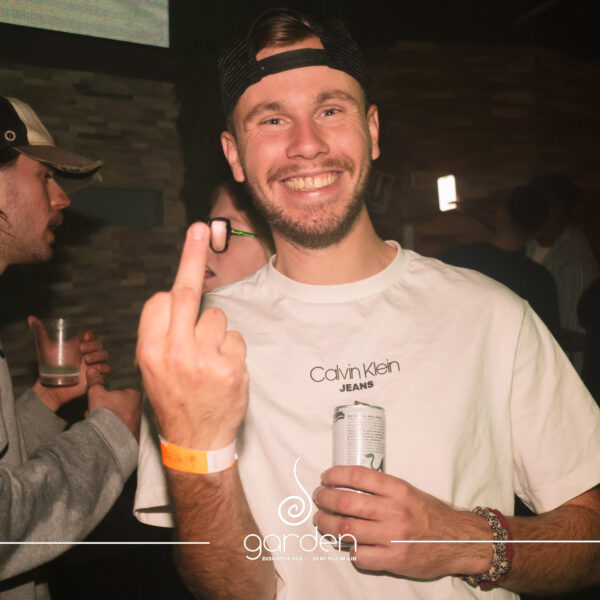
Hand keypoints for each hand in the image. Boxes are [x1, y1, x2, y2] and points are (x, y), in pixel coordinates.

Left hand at [30, 316, 109, 411]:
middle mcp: (88, 354)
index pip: (91, 336)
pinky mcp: (95, 376)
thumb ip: (39, 333)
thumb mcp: (45, 347)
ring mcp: (92, 365)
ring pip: (104, 356)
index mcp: (79, 345)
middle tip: (81, 350)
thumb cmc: (49, 367)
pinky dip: (101, 369)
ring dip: (98, 356)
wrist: (51, 386)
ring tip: (86, 361)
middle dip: (93, 346)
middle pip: (99, 345)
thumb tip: (31, 318)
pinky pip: (105, 371)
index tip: (84, 337)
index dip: (90, 335)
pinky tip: (91, 370)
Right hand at [88, 384, 141, 440]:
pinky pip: (117, 427)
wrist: (110, 440)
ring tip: (94, 419)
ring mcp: (137, 421)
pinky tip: (99, 429)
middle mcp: (140, 407)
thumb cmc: (106, 413)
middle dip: (103, 406)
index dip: (107, 392)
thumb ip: (95, 381)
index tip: (100, 396)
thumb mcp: (96, 393)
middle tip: (94, 409)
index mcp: (135, 394)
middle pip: (117, 403)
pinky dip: (108, 427)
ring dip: (104, 416)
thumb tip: (92, 370)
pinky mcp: (132, 434)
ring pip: (116, 415)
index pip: (121, 388)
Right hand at [136, 223, 248, 449]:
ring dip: (217, 332)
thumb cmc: (175, 400)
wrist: (195, 442)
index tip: (186, 250)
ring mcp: (204, 358)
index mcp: (149, 349)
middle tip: (199, 228)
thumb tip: (177, 296)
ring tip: (209, 360)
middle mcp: (174, 351)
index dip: (174, 291)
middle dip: (191, 255)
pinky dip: (232, 348)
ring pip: (217, 317)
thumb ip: (162, 333)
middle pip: (186, 293)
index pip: (161, 299)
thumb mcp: (152, 369)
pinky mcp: (230, 365)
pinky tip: (224, 369)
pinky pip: (235, 337)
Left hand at [313, 466, 491, 578]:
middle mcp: (394, 511)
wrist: (458, 540)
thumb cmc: (428, 513)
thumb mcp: (407, 490)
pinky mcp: (394, 559)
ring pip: (346, 529)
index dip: (335, 475)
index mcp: (397, 489)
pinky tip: (346, 543)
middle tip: (318, 498)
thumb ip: (380, 487)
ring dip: (326, 524)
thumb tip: (346, 483)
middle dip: (324, 499)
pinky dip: (348, 549)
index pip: (357, 476)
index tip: (325, 477)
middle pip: (345, 503)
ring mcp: (393, 537)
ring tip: (321, 520)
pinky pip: (359, 555)